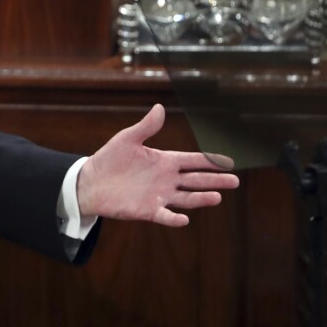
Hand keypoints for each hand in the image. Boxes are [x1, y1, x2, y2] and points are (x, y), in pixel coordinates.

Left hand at [77, 103, 238, 226]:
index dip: (210, 161)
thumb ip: (146, 127)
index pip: (192, 161)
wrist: (91, 181)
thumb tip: (160, 107)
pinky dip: (174, 218)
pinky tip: (184, 219)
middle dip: (215, 180)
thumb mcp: (128, 139)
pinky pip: (164, 215)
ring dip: (201, 199)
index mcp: (164, 161)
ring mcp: (159, 196)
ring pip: (186, 198)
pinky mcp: (148, 210)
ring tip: (217, 197)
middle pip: (196, 180)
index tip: (229, 162)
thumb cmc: (110, 158)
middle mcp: (166, 179)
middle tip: (235, 181)